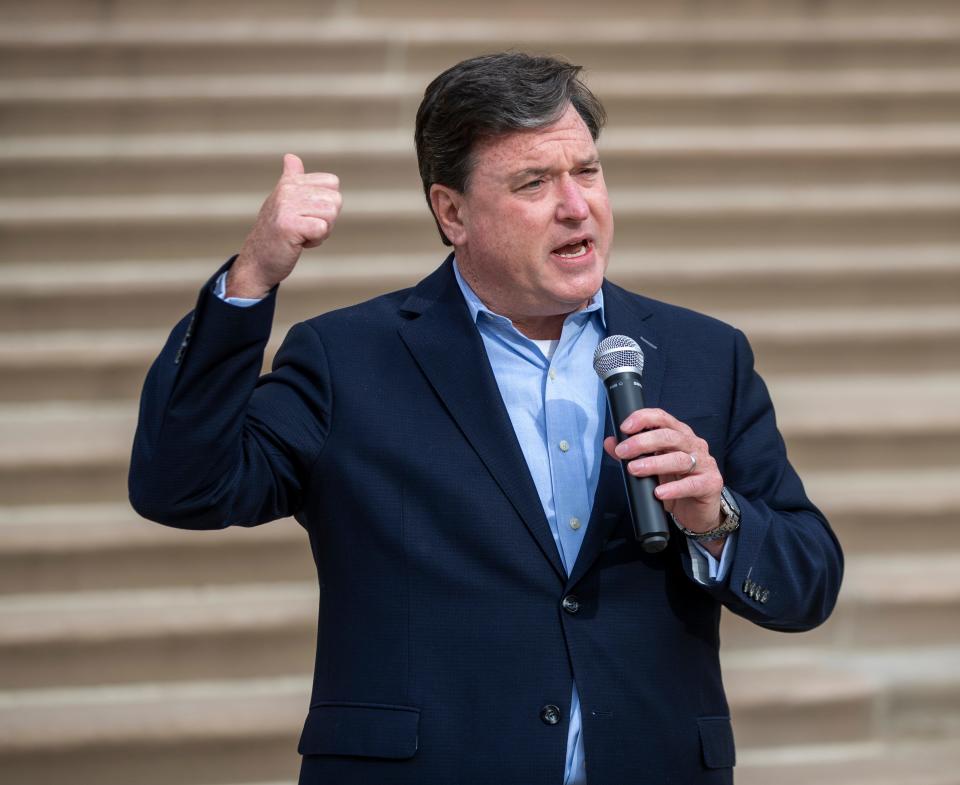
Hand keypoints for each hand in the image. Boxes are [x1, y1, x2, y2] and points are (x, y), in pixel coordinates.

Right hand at [229, 153, 342, 297]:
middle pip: (335, 200)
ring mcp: (286, 206)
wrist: (257, 262)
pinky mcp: (289, 225)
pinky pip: (322, 229)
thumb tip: (291, 157)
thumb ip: (291, 179)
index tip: (308, 215)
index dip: (327, 204)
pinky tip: (298, 243)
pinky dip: (315, 241)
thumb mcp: (283, 202)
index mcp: (289, 183)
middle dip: (326, 220)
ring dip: (321, 232)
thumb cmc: (275, 234)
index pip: (332, 183)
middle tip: (304, 229)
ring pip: (331, 214)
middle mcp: (287, 190)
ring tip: (300, 235)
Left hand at [603, 408, 725, 553]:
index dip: (643, 418)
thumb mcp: (651, 467)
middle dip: (642, 442)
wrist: (698, 511)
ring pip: (680, 459)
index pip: (663, 418)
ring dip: (654, 463)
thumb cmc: (675, 482)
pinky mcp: (710, 484)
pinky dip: (674, 488)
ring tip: (634, 470)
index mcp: (679, 434)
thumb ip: (632, 454)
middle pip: (669, 436)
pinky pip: (692, 484)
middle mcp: (694, 444)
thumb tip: (610, 442)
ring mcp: (704, 463)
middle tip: (622, 452)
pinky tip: (659, 493)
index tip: (624, 427)